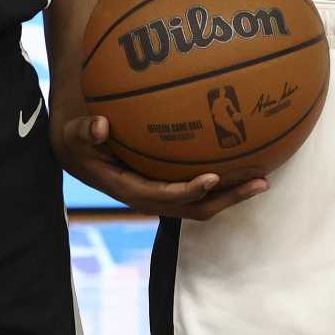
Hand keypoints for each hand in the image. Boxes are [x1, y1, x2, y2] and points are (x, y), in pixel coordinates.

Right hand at [50, 98, 266, 220]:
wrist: (76, 144)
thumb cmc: (75, 135)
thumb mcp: (71, 133)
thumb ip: (84, 130)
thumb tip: (100, 126)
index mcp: (127, 189)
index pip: (162, 197)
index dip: (188, 191)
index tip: (212, 178)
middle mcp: (150, 196)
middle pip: (194, 207)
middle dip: (227, 199)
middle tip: (259, 182)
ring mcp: (162, 191)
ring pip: (203, 200)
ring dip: (233, 192)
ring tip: (264, 177)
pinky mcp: (168, 181)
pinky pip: (199, 182)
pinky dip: (224, 176)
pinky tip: (245, 155)